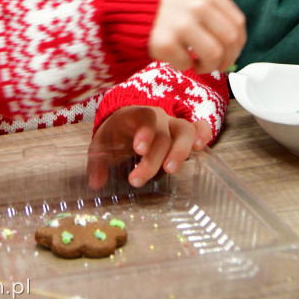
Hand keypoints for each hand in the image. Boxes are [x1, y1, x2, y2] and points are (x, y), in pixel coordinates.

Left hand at [87, 106, 211, 188]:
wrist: (127, 123)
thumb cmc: (116, 136)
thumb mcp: (102, 146)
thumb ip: (97, 163)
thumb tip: (96, 183)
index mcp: (134, 115)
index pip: (144, 116)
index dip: (144, 131)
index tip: (139, 149)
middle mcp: (157, 118)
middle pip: (161, 134)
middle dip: (152, 158)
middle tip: (138, 179)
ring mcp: (172, 124)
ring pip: (184, 130)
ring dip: (180, 151)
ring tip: (171, 170)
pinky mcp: (184, 133)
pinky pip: (200, 127)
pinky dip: (203, 134)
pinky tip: (200, 149)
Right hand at [148, 0, 245, 73]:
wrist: (126, 7)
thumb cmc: (161, 5)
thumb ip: (213, 11)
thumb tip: (234, 42)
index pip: (238, 23)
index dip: (238, 44)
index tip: (230, 53)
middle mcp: (198, 6)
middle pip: (230, 41)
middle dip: (226, 59)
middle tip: (216, 65)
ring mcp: (182, 24)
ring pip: (214, 55)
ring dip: (208, 66)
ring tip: (197, 65)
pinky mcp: (166, 42)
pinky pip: (186, 64)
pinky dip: (183, 66)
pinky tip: (176, 58)